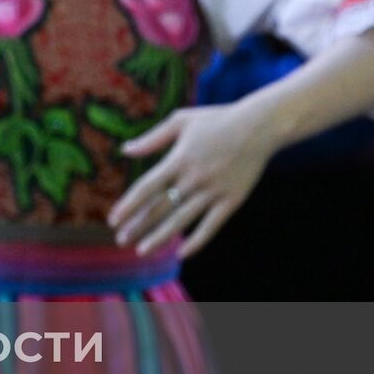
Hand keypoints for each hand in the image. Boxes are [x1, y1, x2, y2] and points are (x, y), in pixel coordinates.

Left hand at [107, 102, 278, 256]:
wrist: (260, 126)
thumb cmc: (217, 120)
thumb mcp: (180, 121)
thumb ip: (152, 138)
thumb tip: (125, 150)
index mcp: (178, 159)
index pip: (146, 187)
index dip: (128, 205)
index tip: (113, 220)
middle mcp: (193, 178)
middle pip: (160, 208)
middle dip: (138, 226)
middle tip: (121, 240)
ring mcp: (213, 191)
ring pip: (181, 220)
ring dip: (160, 237)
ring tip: (142, 250)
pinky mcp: (232, 200)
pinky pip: (212, 226)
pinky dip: (197, 241)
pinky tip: (182, 253)